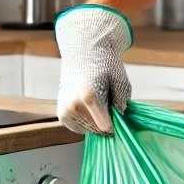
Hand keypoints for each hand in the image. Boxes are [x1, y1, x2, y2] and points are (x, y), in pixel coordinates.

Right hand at [54, 5, 132, 134]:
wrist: (83, 53)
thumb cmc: (105, 66)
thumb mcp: (120, 81)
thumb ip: (122, 103)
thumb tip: (119, 118)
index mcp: (89, 96)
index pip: (105, 127)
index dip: (115, 124)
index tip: (118, 115)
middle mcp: (73, 105)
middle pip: (98, 130)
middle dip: (106, 120)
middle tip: (106, 101)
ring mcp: (65, 111)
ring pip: (89, 130)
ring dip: (96, 120)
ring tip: (96, 101)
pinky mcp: (61, 115)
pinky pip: (80, 128)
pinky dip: (87, 121)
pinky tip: (88, 106)